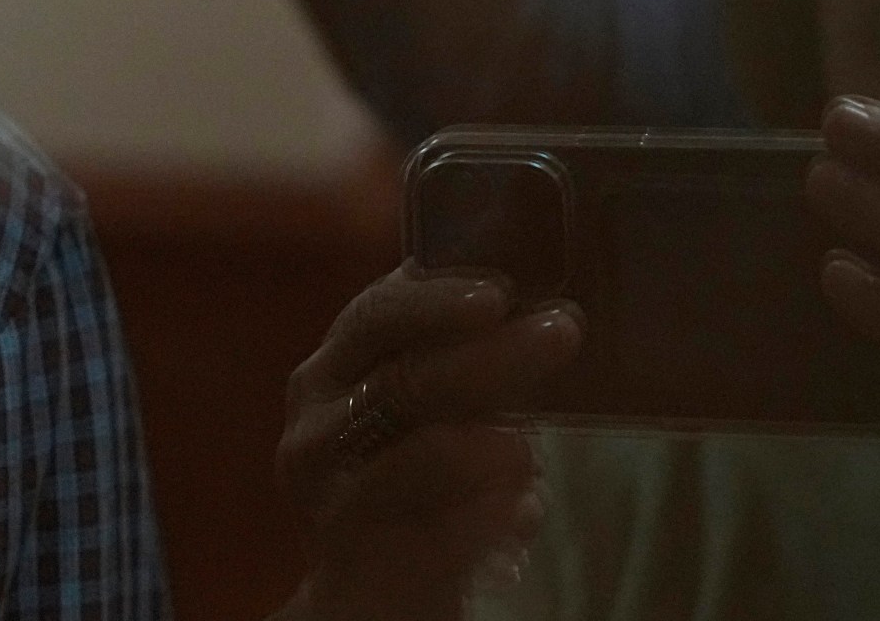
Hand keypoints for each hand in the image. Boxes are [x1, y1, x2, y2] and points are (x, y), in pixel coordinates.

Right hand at [274, 262, 582, 620]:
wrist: (365, 589)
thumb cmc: (409, 479)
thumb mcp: (418, 409)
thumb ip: (452, 362)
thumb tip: (549, 310)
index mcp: (330, 372)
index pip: (377, 315)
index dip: (436, 299)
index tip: (502, 291)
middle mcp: (318, 426)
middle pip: (404, 378)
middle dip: (489, 355)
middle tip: (562, 333)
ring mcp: (333, 494)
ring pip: (423, 455)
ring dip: (492, 444)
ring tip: (530, 448)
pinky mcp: (360, 558)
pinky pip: (440, 532)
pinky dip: (488, 517)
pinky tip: (521, 512)